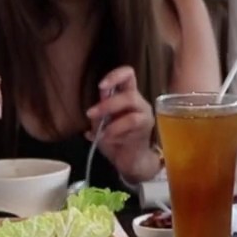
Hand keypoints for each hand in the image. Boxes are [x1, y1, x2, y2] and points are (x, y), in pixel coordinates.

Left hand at [86, 66, 158, 182]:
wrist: (131, 161)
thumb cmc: (116, 140)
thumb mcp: (102, 123)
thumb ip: (101, 110)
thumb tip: (98, 100)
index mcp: (128, 96)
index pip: (128, 75)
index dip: (115, 75)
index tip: (101, 87)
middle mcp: (139, 102)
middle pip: (129, 92)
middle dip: (107, 103)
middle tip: (91, 113)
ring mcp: (145, 114)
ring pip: (132, 103)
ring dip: (111, 114)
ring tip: (100, 130)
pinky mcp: (146, 128)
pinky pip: (131, 122)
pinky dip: (115, 130)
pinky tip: (107, 138)